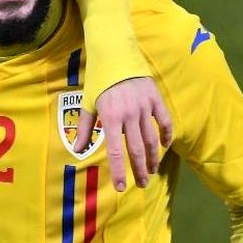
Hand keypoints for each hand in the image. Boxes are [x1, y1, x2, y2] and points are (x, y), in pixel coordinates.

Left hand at [73, 76, 172, 190]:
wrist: (117, 55)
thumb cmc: (99, 81)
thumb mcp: (88, 103)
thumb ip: (85, 128)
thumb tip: (76, 149)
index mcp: (110, 117)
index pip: (115, 151)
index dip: (119, 171)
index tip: (121, 187)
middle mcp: (129, 115)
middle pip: (137, 149)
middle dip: (140, 170)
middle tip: (141, 184)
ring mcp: (145, 107)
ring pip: (152, 139)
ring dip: (153, 158)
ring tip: (152, 171)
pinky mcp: (156, 100)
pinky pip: (165, 122)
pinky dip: (166, 136)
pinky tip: (164, 147)